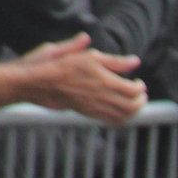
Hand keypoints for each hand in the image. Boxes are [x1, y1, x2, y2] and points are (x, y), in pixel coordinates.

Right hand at [23, 34, 146, 122]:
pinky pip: (110, 121)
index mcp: (105, 79)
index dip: (140, 87)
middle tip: (141, 95)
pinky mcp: (87, 113)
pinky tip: (120, 113)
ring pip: (123, 116)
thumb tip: (135, 61)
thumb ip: (113, 60)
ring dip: (133, 112)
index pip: (134, 89)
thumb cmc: (57, 63)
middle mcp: (102, 96)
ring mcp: (95, 107)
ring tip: (134, 104)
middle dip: (140, 101)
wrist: (36, 82)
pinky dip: (120, 119)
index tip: (139, 81)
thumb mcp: (86, 55)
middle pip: (132, 106)